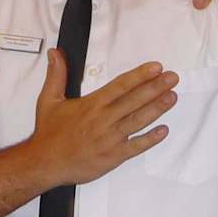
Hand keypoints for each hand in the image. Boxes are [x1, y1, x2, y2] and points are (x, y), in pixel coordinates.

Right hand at [28, 50, 175, 186]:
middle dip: (155, 88)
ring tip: (172, 97)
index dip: (140, 76)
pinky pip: (136, 147)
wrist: (44, 163)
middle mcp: (104, 120)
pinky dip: (150, 139)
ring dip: (157, 108)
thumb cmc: (49, 133)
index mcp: (92, 105)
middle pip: (134, 100)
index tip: (156, 68)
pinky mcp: (113, 156)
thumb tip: (56, 54)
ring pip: (138, 120)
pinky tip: (163, 130)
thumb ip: (56, 75)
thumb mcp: (49, 100)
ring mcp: (110, 139)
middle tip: (173, 78)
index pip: (120, 86)